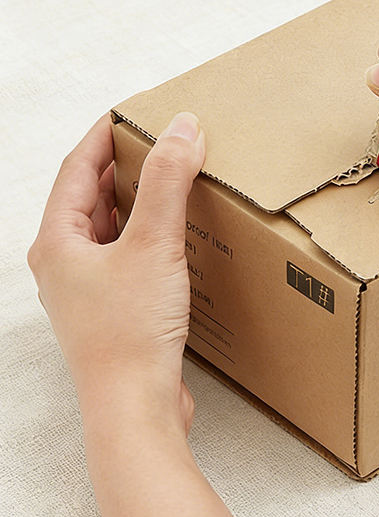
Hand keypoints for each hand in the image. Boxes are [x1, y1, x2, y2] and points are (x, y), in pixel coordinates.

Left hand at [28, 112, 204, 430]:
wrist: (136, 406)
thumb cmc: (131, 332)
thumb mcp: (153, 244)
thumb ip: (168, 181)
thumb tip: (182, 128)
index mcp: (57, 241)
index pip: (77, 167)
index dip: (105, 134)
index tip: (134, 110)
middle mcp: (64, 262)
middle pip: (90, 195)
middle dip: (123, 164)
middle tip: (159, 140)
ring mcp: (86, 287)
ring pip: (108, 225)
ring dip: (136, 198)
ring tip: (170, 177)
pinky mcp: (112, 306)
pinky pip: (126, 252)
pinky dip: (147, 230)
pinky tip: (174, 232)